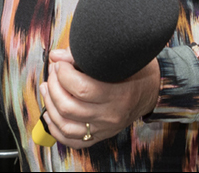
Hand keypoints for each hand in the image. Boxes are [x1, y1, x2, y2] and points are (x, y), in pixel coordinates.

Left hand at [37, 49, 159, 148]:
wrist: (151, 91)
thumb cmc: (134, 70)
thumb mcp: (114, 58)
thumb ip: (83, 56)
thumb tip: (56, 57)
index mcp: (117, 94)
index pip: (80, 88)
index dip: (63, 73)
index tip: (60, 63)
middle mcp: (110, 115)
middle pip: (69, 107)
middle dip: (54, 86)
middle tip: (53, 72)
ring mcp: (104, 128)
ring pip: (66, 125)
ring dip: (50, 105)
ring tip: (48, 88)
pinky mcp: (100, 136)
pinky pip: (72, 141)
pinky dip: (56, 128)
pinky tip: (50, 113)